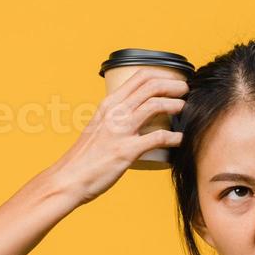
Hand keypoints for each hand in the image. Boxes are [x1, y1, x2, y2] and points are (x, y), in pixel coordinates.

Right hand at [42, 69, 186, 205]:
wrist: (68, 179)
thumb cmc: (83, 158)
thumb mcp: (98, 129)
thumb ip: (114, 121)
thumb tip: (133, 120)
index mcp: (108, 105)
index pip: (139, 77)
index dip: (162, 75)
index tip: (175, 80)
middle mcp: (114, 112)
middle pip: (151, 86)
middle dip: (174, 85)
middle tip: (186, 91)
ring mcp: (120, 130)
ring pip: (155, 105)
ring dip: (176, 104)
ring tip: (184, 109)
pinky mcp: (126, 150)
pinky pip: (158, 137)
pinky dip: (174, 137)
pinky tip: (180, 140)